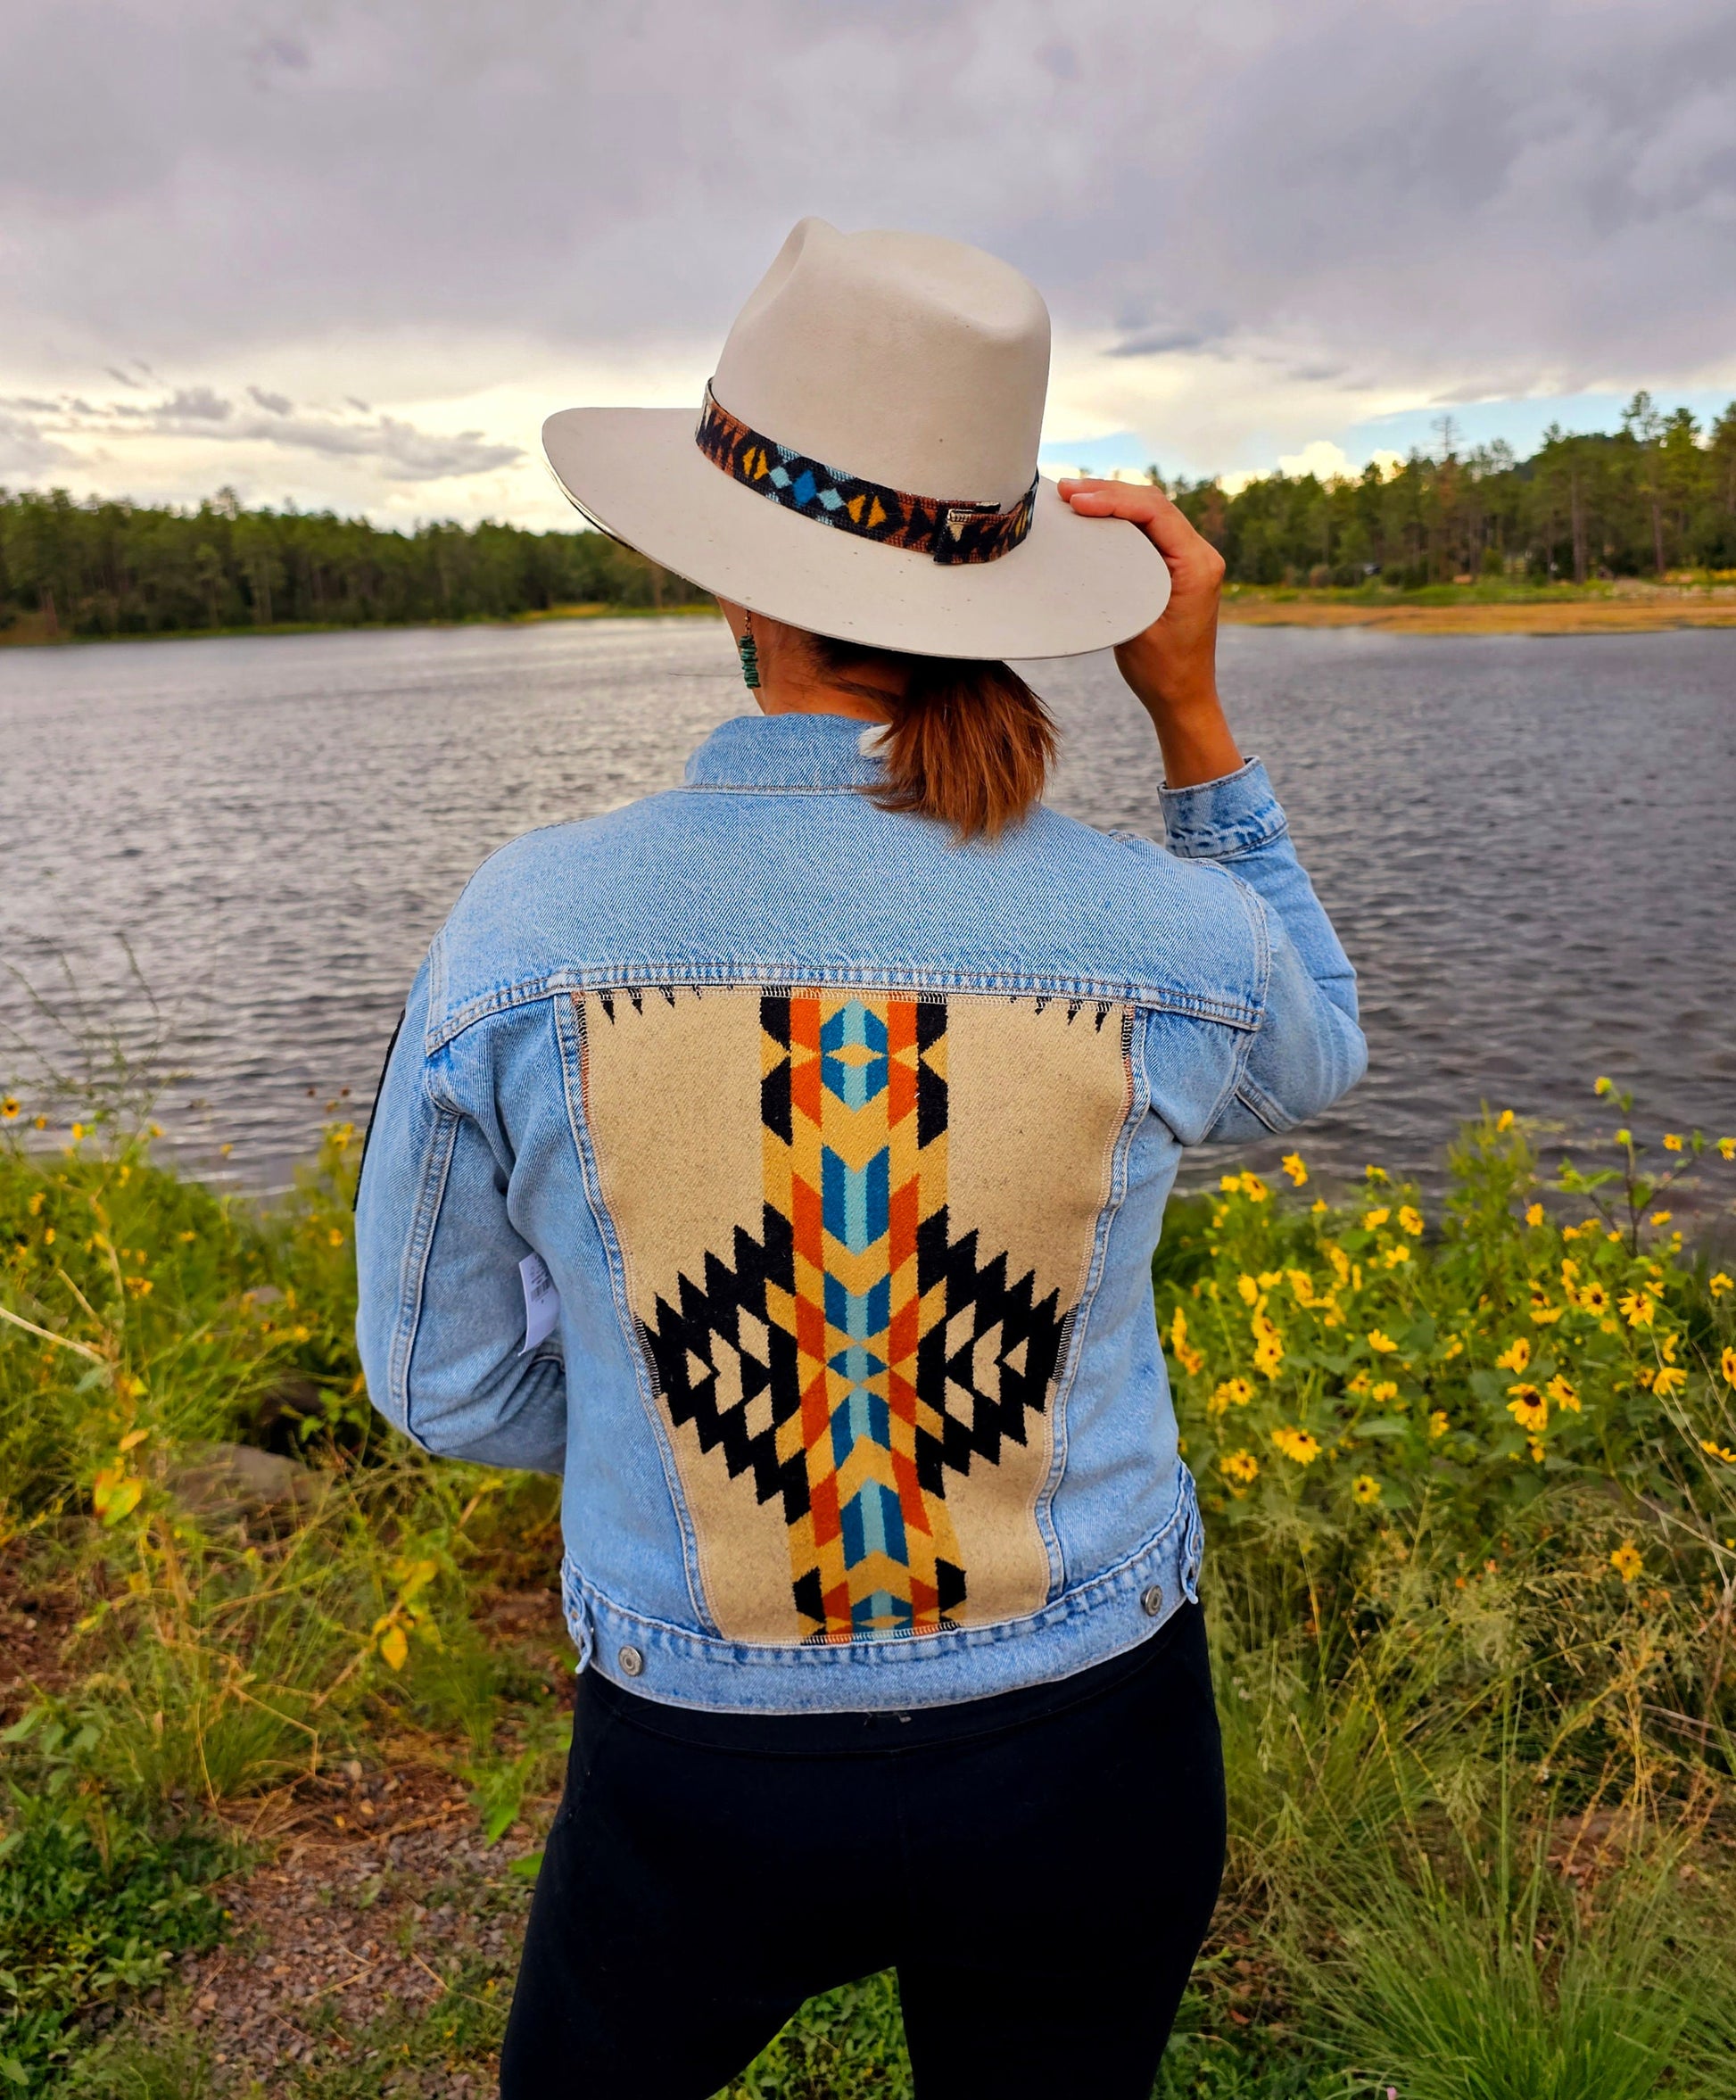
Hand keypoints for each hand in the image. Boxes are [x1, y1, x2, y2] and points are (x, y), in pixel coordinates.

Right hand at [1058, 478, 1242, 787]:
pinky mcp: (1178, 566)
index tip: (1077, 500)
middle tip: (1066, 490)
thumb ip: (1116, 587)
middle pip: (1154, 504)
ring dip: (1113, 500)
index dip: (1114, 499)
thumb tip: (1081, 553)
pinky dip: (1120, 518)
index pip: (1156, 513)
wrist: (1183, 697)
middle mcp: (1201, 555)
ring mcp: (1191, 558)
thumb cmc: (1161, 672)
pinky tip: (1093, 515)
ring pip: (1151, 512)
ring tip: (1073, 496)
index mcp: (1198, 566)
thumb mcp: (1134, 629)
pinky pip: (1149, 530)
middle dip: (1109, 492)